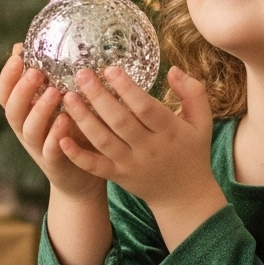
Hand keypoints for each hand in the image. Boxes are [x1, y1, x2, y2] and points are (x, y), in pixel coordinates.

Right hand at [0, 46, 104, 202]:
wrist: (81, 176)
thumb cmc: (72, 131)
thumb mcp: (60, 105)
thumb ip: (52, 81)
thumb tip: (49, 44)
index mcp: (24, 113)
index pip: (5, 93)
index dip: (7, 76)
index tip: (16, 55)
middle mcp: (25, 130)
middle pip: (12, 109)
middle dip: (22, 89)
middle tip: (36, 72)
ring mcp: (37, 148)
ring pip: (29, 129)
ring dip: (39, 109)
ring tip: (54, 92)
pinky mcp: (54, 164)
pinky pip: (50, 150)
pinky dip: (55, 136)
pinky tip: (65, 121)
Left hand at [58, 66, 225, 249]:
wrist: (184, 195)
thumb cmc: (192, 151)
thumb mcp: (202, 121)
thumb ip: (193, 92)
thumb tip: (172, 69)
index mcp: (170, 131)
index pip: (146, 107)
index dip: (127, 88)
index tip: (110, 69)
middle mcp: (149, 148)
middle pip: (120, 121)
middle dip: (99, 97)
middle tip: (82, 75)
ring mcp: (131, 164)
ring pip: (103, 141)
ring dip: (83, 119)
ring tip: (68, 97)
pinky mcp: (118, 176)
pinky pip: (95, 166)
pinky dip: (77, 155)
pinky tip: (61, 139)